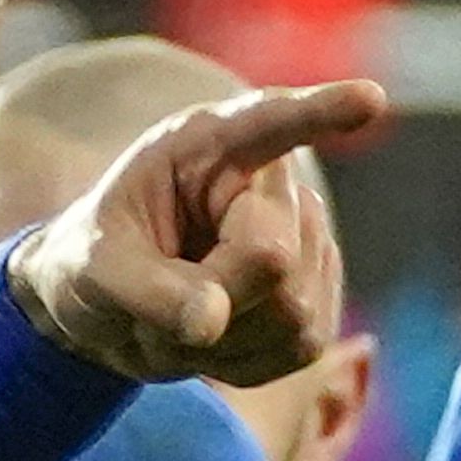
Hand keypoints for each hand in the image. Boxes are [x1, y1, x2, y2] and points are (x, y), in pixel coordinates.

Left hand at [9, 79, 385, 387]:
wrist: (111, 306)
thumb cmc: (95, 262)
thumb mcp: (92, 268)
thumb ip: (144, 289)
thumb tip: (212, 322)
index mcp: (209, 146)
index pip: (272, 123)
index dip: (322, 111)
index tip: (368, 99)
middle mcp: (272, 184)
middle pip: (273, 260)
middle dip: (209, 300)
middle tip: (153, 303)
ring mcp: (308, 240)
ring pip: (292, 314)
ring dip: (219, 339)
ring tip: (179, 315)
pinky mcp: (320, 299)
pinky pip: (298, 347)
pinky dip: (242, 361)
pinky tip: (213, 337)